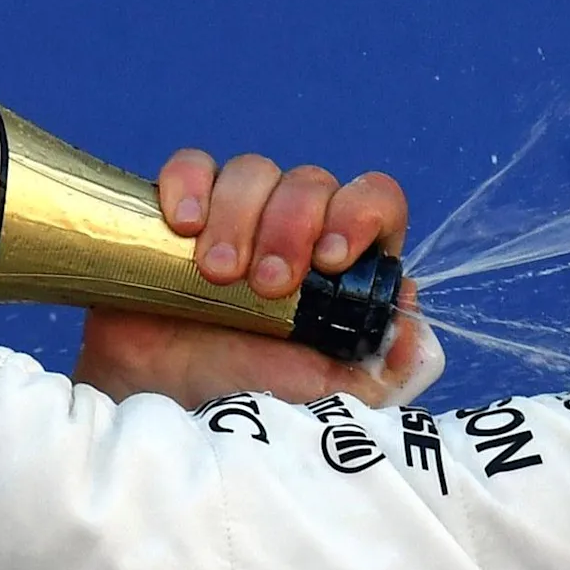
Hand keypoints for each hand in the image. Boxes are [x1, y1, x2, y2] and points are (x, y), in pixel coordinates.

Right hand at [72, 150, 441, 406]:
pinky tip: (184, 226)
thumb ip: (384, 369)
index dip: (361, 213)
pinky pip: (194, 166)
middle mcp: (296, 232)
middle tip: (266, 286)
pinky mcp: (183, 210)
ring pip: (254, 172)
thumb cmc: (242, 400)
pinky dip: (191, 184)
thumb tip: (411, 310)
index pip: (375, 202)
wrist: (158, 402)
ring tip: (217, 274)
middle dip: (291, 226)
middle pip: (312, 182)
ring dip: (239, 216)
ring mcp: (239, 215)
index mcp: (342, 268)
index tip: (331, 258)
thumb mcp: (327, 399)